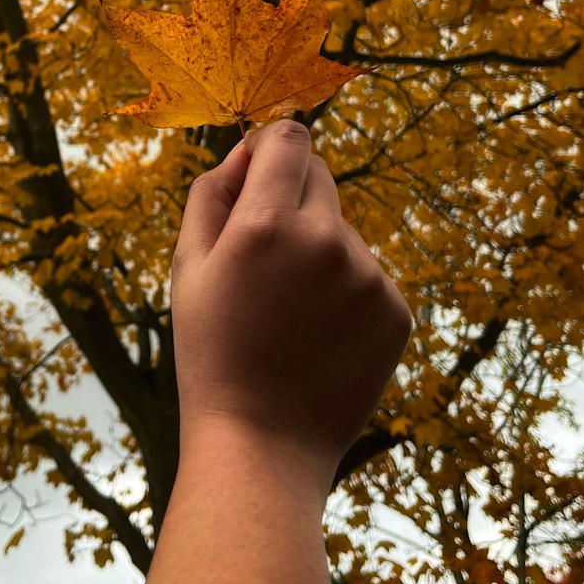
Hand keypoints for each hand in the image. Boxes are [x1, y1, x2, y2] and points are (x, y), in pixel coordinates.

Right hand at [171, 120, 411, 488]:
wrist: (263, 445)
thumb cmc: (212, 353)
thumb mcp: (187, 268)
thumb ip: (210, 194)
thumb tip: (246, 152)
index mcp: (265, 224)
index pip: (290, 138)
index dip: (270, 148)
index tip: (256, 174)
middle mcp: (324, 241)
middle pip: (318, 177)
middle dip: (289, 199)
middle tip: (263, 258)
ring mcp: (369, 277)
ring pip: (341, 231)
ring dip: (317, 251)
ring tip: (289, 314)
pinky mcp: (396, 310)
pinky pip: (368, 274)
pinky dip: (345, 292)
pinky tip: (319, 337)